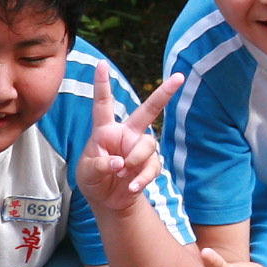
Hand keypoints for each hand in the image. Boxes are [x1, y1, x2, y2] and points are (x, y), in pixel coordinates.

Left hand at [77, 66, 178, 213]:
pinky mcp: (150, 165)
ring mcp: (140, 149)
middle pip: (148, 110)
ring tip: (123, 173)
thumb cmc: (93, 180)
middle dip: (164, 93)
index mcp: (106, 130)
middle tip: (179, 77)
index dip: (102, 84)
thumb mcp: (87, 173)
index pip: (103, 104)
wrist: (108, 202)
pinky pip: (152, 167)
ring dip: (135, 160)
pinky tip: (132, 186)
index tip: (101, 64)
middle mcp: (127, 135)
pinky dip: (142, 178)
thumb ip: (100, 165)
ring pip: (148, 145)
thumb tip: (119, 162)